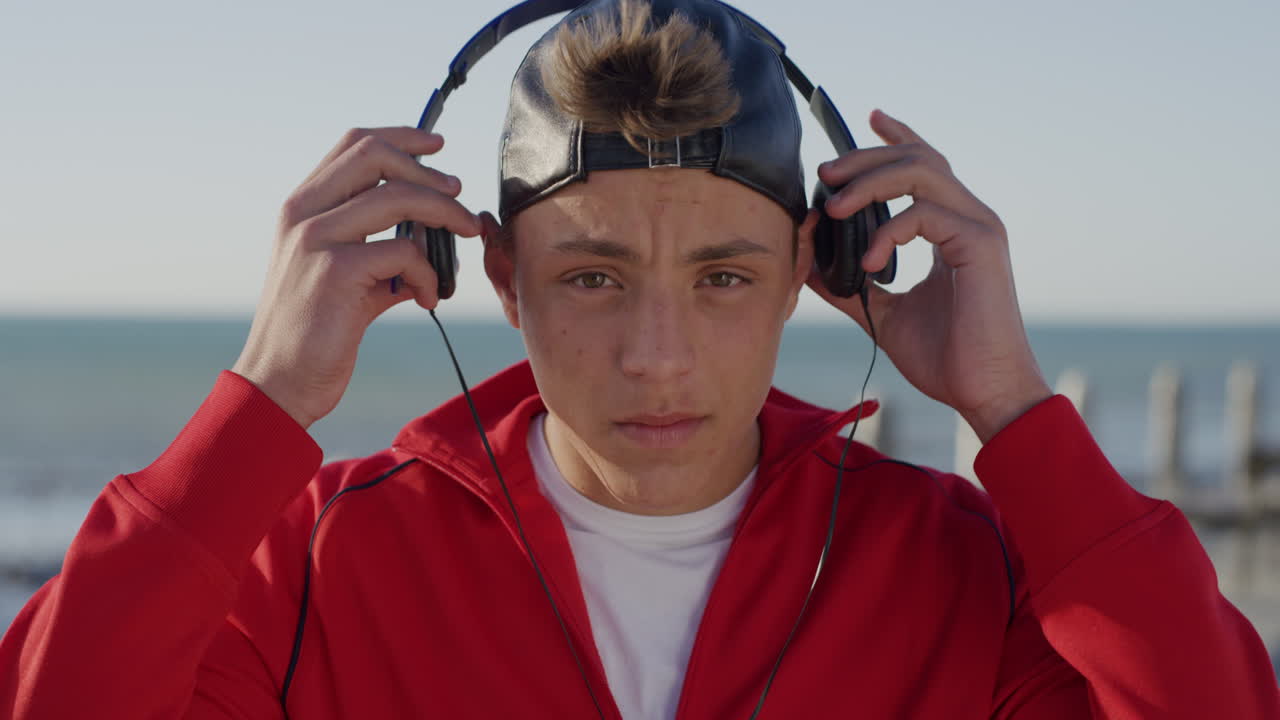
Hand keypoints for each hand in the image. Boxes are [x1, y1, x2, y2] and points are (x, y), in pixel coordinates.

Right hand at [231, 127, 482, 428]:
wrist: (279, 382)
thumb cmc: (315, 333)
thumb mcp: (343, 278)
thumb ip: (377, 249)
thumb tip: (429, 238)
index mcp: (302, 207)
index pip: (354, 145)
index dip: (401, 137)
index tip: (436, 147)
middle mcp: (303, 214)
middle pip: (375, 155)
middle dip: (428, 169)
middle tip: (459, 192)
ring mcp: (316, 239)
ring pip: (399, 197)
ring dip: (446, 213)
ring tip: (466, 234)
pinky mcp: (336, 271)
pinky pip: (406, 252)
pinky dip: (428, 273)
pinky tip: (425, 298)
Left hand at [807, 109, 1051, 442]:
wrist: (984, 391)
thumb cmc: (945, 357)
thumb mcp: (883, 313)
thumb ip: (851, 284)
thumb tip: (810, 262)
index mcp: (952, 228)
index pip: (926, 166)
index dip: (898, 137)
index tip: (869, 118)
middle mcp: (970, 218)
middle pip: (918, 158)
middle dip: (865, 158)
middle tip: (824, 173)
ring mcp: (979, 227)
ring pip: (922, 172)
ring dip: (869, 183)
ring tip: (833, 208)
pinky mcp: (981, 244)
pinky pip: (924, 213)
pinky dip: (888, 231)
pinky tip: (870, 261)